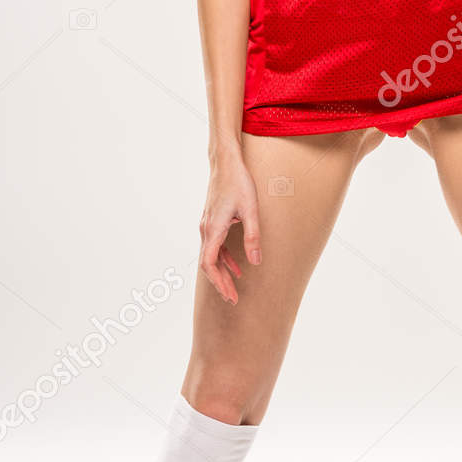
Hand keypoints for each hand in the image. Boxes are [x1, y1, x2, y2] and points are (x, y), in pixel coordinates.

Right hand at [199, 146, 261, 302]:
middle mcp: (206, 229)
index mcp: (213, 229)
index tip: (230, 295)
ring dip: (222, 273)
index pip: (209, 264)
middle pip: (209, 264)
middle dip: (220, 283)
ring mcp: (208, 225)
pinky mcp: (213, 221)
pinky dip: (224, 259)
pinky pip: (215, 246)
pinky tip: (237, 267)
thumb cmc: (239, 182)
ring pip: (211, 256)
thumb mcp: (251, 210)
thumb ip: (253, 237)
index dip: (219, 282)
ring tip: (234, 288)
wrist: (226, 162)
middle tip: (233, 300)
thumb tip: (255, 261)